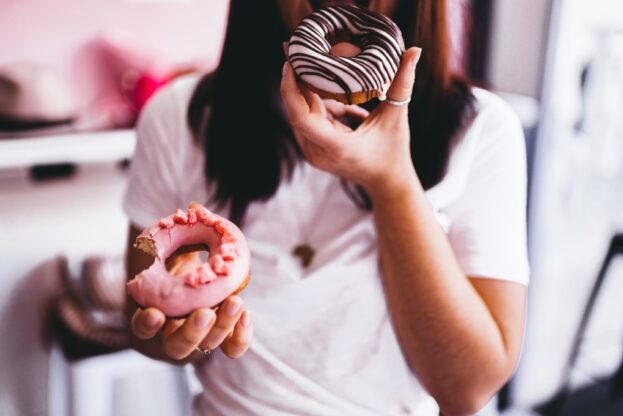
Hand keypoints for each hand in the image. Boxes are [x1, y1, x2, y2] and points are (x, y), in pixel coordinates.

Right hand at [129, 202, 252, 359]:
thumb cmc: (180, 264)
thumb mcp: (178, 248)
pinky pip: (232, 346)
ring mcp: (200, 337)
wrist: (196, 282)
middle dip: (191, 332)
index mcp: (154, 312)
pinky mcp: (222, 337)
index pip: (142, 327)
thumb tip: (195, 208)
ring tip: (235, 303)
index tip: (155, 314)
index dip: (146, 324)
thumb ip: (182, 232)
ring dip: (221, 327)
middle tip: (204, 314)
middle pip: (177, 346)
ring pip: (206, 347)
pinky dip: (240, 335)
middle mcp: (173, 331)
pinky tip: (246, 314)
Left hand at [281, 47, 421, 198]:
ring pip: (304, 114)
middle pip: (299, 111)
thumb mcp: (397, 116)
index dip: (291, 90)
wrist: (386, 182)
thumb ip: (402, 83)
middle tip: (302, 54)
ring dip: (316, 96)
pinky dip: (323, 108)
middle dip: (299, 83)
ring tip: (336, 84)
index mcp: (337, 146)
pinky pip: (310, 121)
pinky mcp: (313, 152)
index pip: (301, 117)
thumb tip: (413, 50)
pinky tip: (345, 106)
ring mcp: (313, 154)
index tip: (290, 64)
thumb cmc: (393, 152)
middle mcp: (318, 153)